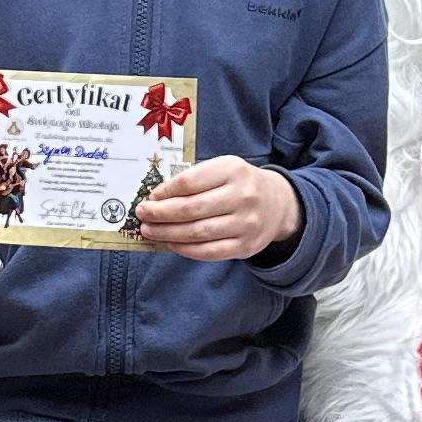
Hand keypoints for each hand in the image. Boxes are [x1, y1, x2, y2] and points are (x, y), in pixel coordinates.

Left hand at [136, 157, 298, 260]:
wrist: (279, 204)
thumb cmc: (241, 184)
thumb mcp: (223, 169)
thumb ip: (195, 179)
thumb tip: (157, 197)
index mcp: (233, 170)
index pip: (190, 182)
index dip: (165, 191)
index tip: (150, 197)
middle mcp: (242, 196)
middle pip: (191, 208)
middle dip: (161, 213)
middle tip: (142, 215)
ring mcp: (246, 223)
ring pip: (198, 232)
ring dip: (168, 233)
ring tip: (150, 230)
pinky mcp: (246, 246)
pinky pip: (210, 251)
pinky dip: (186, 249)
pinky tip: (171, 243)